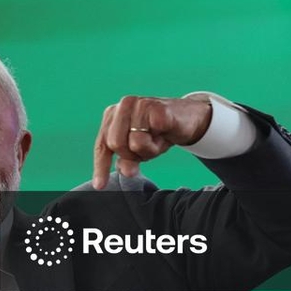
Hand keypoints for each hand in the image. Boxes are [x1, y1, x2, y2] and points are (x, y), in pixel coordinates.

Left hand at [92, 94, 211, 188]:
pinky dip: (158, 142)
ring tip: (157, 139)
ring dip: (148, 149)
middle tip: (147, 147)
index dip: (100, 166)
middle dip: (132, 154)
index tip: (100, 186)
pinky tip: (164, 133)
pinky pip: (149, 138)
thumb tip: (125, 171)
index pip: (102, 145)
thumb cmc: (160, 132)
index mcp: (113, 116)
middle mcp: (122, 106)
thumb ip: (128, 160)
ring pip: (133, 143)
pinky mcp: (154, 107)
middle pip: (115, 144)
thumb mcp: (140, 150)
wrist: (190, 117)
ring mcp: (138, 104)